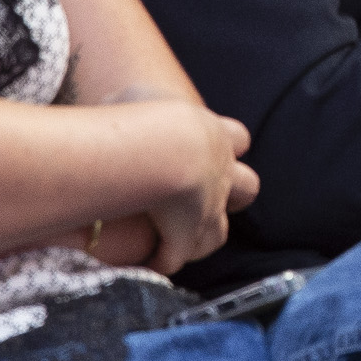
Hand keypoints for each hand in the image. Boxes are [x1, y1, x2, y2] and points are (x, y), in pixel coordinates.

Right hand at [106, 99, 257, 275]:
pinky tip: (148, 263)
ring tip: (181, 242)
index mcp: (215, 136)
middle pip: (247, 187)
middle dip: (235, 194)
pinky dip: (164, 261)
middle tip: (205, 197)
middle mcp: (220, 175)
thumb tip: (112, 105)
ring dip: (202, 237)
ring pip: (220, 232)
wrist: (160, 150)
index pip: (237, 137)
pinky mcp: (186, 238)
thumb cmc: (146, 115)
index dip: (228, 143)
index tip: (204, 149)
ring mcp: (208, 209)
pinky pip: (177, 257)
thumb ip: (132, 102)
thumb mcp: (138, 96)